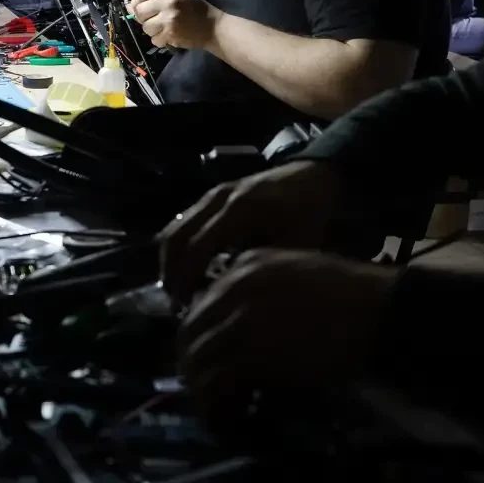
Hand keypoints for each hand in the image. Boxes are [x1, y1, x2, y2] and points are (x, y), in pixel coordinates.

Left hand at [129, 0, 219, 48]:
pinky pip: (154, 39)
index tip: (139, 9)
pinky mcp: (170, 34)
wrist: (213, 27)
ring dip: (152, 31)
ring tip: (163, 30)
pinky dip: (159, 40)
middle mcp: (167, 3)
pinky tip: (169, 37)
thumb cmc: (196, 10)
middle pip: (140, 11)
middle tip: (151, 21)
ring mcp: (168, 19)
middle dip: (143, 18)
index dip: (136, 3)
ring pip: (145, 27)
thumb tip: (136, 6)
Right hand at [159, 161, 342, 302]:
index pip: (198, 247)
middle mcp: (219, 197)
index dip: (187, 279)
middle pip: (176, 237)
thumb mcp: (295, 246)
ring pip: (174, 228)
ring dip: (171, 261)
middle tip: (176, 303)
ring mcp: (213, 193)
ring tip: (179, 291)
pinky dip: (180, 248)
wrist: (313, 175)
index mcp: (241, 209)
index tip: (186, 307)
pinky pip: (183, 223)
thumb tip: (230, 298)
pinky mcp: (211, 196)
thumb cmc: (307, 214)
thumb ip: (264, 269)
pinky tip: (190, 272)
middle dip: (170, 272)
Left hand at [179, 249, 396, 418]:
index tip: (212, 367)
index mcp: (246, 266)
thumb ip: (263, 297)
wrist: (382, 311)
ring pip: (198, 361)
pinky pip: (217, 385)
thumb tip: (239, 338)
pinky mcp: (251, 353)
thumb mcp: (299, 279)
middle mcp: (235, 287)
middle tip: (209, 397)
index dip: (203, 341)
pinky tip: (232, 420)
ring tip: (221, 415)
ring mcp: (240, 319)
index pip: (202, 305)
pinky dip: (218, 407)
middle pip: (190, 333)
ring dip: (204, 394)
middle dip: (194, 370)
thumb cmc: (354, 298)